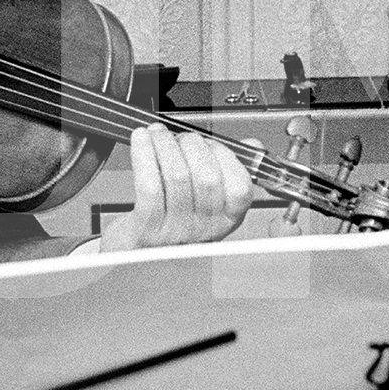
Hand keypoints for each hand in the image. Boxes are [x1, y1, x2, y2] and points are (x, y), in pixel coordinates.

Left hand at [99, 125, 254, 250]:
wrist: (136, 255)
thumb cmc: (172, 226)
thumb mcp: (207, 203)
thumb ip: (230, 173)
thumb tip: (252, 146)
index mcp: (226, 221)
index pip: (240, 188)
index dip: (225, 156)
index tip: (209, 142)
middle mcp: (205, 230)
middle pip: (207, 178)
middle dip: (192, 145)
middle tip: (179, 137)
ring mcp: (176, 232)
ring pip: (177, 176)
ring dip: (166, 144)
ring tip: (157, 134)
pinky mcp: (147, 228)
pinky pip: (149, 184)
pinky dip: (145, 154)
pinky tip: (141, 140)